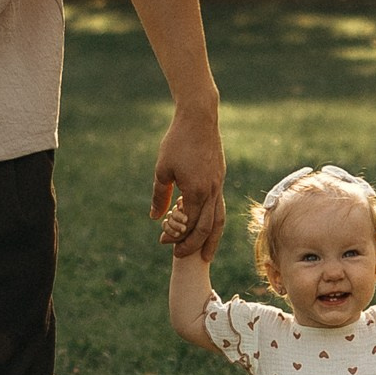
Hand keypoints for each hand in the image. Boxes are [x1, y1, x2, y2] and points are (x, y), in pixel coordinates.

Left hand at [153, 104, 225, 257]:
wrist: (200, 118)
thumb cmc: (178, 142)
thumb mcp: (162, 170)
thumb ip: (160, 196)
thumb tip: (156, 218)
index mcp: (197, 192)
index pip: (189, 224)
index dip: (176, 237)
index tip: (163, 242)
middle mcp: (212, 191)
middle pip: (208, 228)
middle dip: (194, 245)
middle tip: (180, 255)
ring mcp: (218, 184)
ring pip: (219, 218)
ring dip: (212, 239)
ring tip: (206, 254)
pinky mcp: (219, 177)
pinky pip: (219, 205)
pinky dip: (213, 220)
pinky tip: (204, 223)